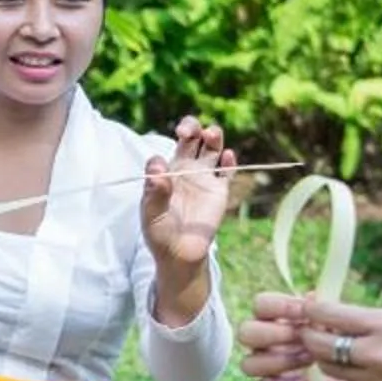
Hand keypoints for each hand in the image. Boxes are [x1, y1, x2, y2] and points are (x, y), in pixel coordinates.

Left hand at [141, 117, 235, 269]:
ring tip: (211, 134)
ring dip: (213, 136)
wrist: (179, 253)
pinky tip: (227, 156)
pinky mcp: (220, 191)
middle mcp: (186, 169)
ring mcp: (204, 178)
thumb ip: (155, 191)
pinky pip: (227, 172)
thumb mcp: (152, 213)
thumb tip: (157, 165)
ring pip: (212, 148)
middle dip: (191, 127)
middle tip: (188, 130)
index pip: (168, 148)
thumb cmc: (160, 232)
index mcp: (167, 171)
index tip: (166, 159)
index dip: (166, 148)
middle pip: (192, 138)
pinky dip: (230, 162)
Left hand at [247, 292, 381, 380]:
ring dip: (325, 358)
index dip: (312, 311)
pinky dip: (349, 375)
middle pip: (321, 345)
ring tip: (330, 347)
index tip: (307, 306)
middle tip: (308, 330)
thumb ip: (377, 322)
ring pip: (332, 369)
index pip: (330, 315)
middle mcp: (379, 355)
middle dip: (310, 336)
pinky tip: (356, 367)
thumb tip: (343, 318)